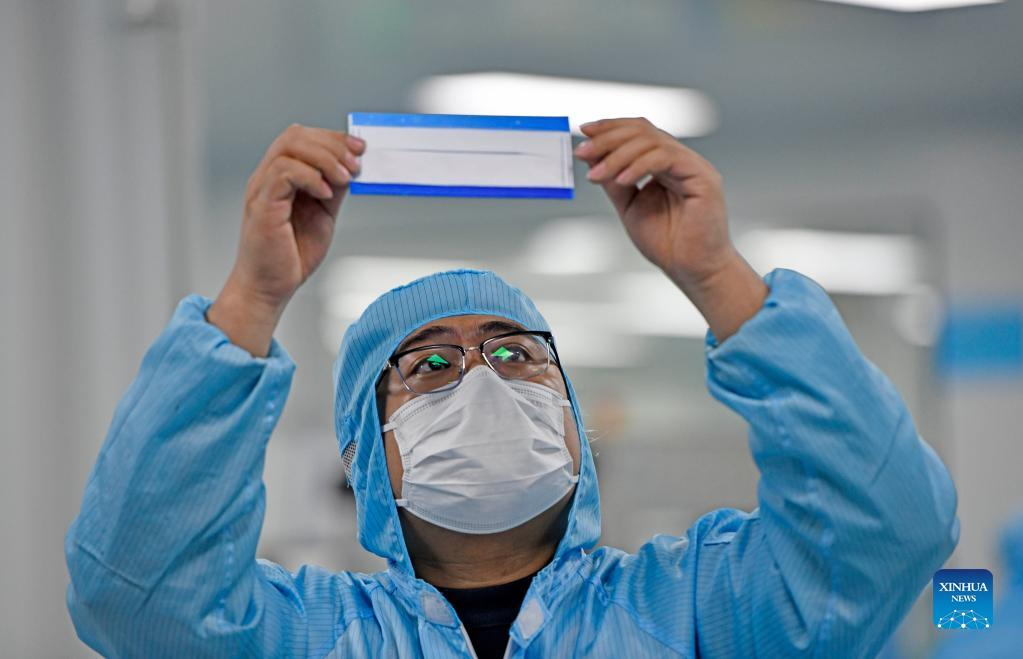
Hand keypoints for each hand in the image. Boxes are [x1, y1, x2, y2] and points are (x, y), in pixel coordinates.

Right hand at [208, 123, 364, 355]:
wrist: (270, 287)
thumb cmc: (291, 255)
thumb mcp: (323, 215)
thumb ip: (334, 189)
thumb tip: (352, 167)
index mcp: (281, 177)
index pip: (303, 138)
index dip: (334, 138)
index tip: (360, 148)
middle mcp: (267, 177)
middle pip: (295, 135)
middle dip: (332, 144)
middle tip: (356, 164)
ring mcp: (262, 188)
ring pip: (289, 148)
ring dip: (325, 159)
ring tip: (345, 178)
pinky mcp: (262, 204)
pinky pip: (284, 172)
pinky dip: (311, 177)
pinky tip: (326, 194)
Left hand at [575, 117, 766, 340]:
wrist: (691, 270)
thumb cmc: (666, 243)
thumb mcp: (629, 206)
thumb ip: (613, 180)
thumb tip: (592, 156)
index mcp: (665, 163)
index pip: (638, 132)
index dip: (610, 128)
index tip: (583, 133)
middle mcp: (681, 159)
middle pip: (643, 130)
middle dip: (608, 138)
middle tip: (582, 152)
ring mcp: (694, 166)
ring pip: (652, 141)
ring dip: (618, 154)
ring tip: (596, 174)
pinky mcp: (703, 177)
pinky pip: (666, 158)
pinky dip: (639, 166)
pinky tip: (621, 180)